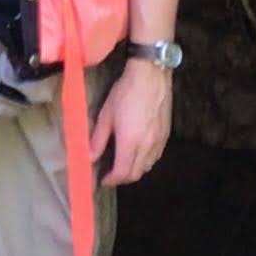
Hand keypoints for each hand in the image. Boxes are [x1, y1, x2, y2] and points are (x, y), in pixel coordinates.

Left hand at [95, 59, 172, 187]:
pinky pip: (156, 156)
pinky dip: (145, 161)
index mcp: (130, 142)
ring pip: (147, 167)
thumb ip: (98, 140)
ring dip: (134, 170)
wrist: (151, 75)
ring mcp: (159, 141)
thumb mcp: (106, 115)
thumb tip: (89, 157)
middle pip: (135, 174)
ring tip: (123, 164)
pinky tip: (138, 152)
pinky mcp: (166, 134)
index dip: (111, 180)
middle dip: (122, 178)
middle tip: (111, 175)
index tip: (103, 180)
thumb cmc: (126, 92)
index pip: (121, 173)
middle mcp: (147, 145)